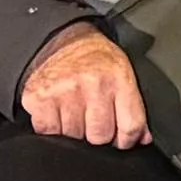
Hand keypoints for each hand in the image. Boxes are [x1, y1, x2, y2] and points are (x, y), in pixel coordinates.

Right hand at [21, 23, 151, 148]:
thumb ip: (134, 109)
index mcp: (119, 79)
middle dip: (98, 136)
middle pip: (100, 137)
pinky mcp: (38, 98)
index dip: (127, 141)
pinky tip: (57, 114)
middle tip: (92, 121)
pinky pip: (47, 132)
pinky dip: (51, 129)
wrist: (64, 39)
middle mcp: (92, 84)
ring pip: (73, 138)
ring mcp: (64, 91)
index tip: (121, 141)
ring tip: (74, 113)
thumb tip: (142, 140)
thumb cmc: (97, 60)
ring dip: (74, 133)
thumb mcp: (124, 75)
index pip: (130, 126)